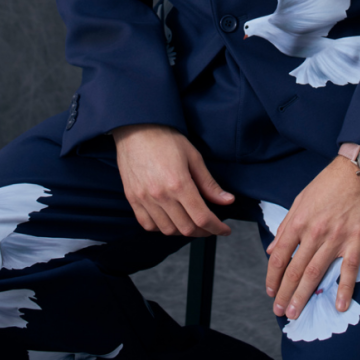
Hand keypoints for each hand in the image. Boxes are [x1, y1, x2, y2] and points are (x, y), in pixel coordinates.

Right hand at [112, 123, 233, 237]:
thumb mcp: (193, 157)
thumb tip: (227, 200)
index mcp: (178, 184)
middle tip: (211, 226)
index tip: (224, 229)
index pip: (202, 217)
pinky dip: (161, 228)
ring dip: (183, 231)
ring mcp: (144, 199)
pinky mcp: (132, 199)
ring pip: (167, 230)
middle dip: (203, 231)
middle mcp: (160, 195)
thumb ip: (209, 183)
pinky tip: (170, 220)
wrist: (136, 128)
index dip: (217, 227)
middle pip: (186, 228)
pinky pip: (148, 225)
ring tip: (192, 222)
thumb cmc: (166, 139)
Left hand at [265, 155, 359, 318]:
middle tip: (280, 312)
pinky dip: (344, 289)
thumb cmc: (330, 182)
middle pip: (296, 269)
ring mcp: (337, 238)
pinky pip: (349, 269)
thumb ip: (287, 224)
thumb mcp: (301, 198)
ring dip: (304, 295)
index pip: (281, 255)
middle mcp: (315, 232)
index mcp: (300, 221)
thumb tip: (272, 247)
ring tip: (296, 313)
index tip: (270, 291)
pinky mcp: (357, 240)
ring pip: (316, 272)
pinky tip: (339, 305)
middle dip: (285, 293)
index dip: (273, 276)